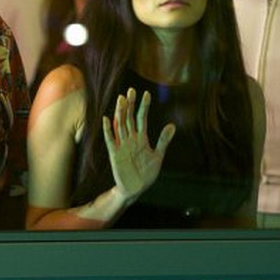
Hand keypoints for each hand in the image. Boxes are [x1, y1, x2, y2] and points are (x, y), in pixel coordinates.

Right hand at [102, 88, 174, 204]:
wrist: (135, 189)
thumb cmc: (146, 172)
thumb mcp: (158, 156)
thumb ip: (163, 140)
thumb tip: (172, 125)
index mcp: (141, 138)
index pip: (141, 118)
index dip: (143, 106)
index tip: (146, 94)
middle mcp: (130, 139)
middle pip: (129, 118)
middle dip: (130, 104)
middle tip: (130, 91)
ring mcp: (122, 145)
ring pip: (120, 125)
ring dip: (120, 113)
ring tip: (121, 100)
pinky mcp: (115, 154)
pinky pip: (110, 140)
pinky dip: (108, 130)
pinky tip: (107, 119)